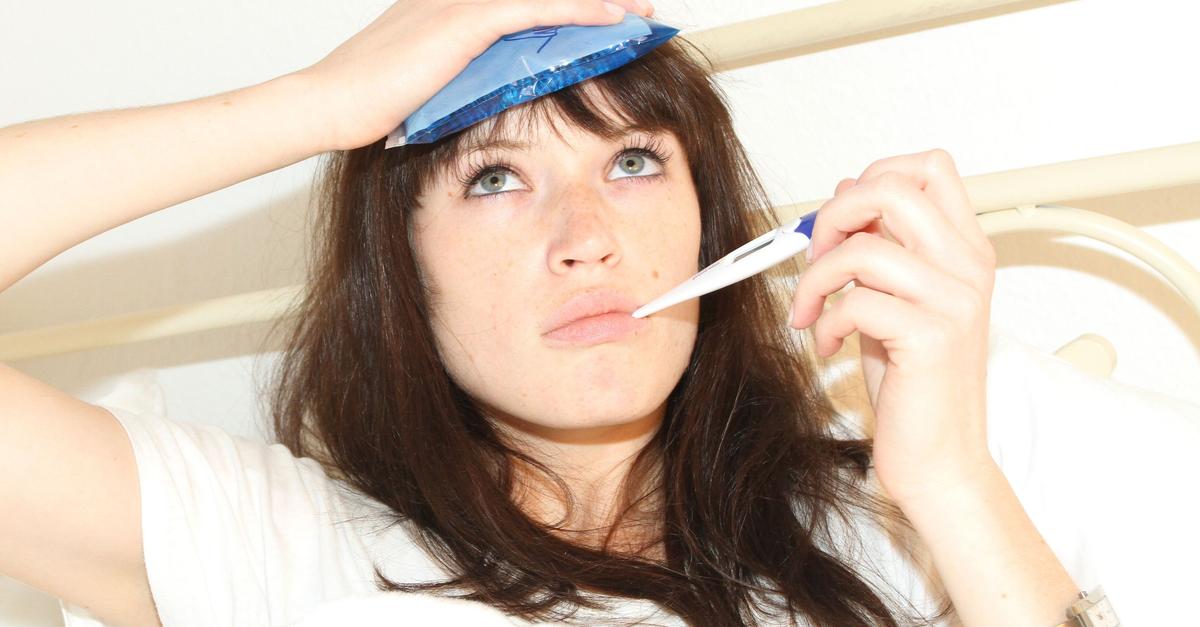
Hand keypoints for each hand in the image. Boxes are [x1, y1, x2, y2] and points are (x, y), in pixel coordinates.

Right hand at [290, 0, 653, 151]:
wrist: (329, 105)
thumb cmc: (368, 103)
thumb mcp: (428, 84)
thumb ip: (463, 76)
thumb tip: (494, 94)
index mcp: (449, 6)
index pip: (522, 1)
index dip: (567, 6)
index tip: (607, 13)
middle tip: (638, 5)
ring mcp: (459, 3)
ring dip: (598, 1)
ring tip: (641, 10)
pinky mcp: (464, 21)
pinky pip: (536, 9)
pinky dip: (579, 11)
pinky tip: (613, 18)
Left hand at [787, 149, 997, 504]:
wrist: (940, 457)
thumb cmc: (914, 384)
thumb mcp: (894, 301)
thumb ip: (880, 247)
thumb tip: (847, 192)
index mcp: (965, 250)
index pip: (928, 168)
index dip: (871, 179)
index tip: (842, 223)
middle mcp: (967, 267)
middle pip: (891, 188)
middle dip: (833, 217)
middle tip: (816, 258)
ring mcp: (954, 301)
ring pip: (862, 248)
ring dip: (815, 279)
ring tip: (810, 311)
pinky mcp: (931, 337)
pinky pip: (855, 302)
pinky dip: (823, 322)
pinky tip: (826, 345)